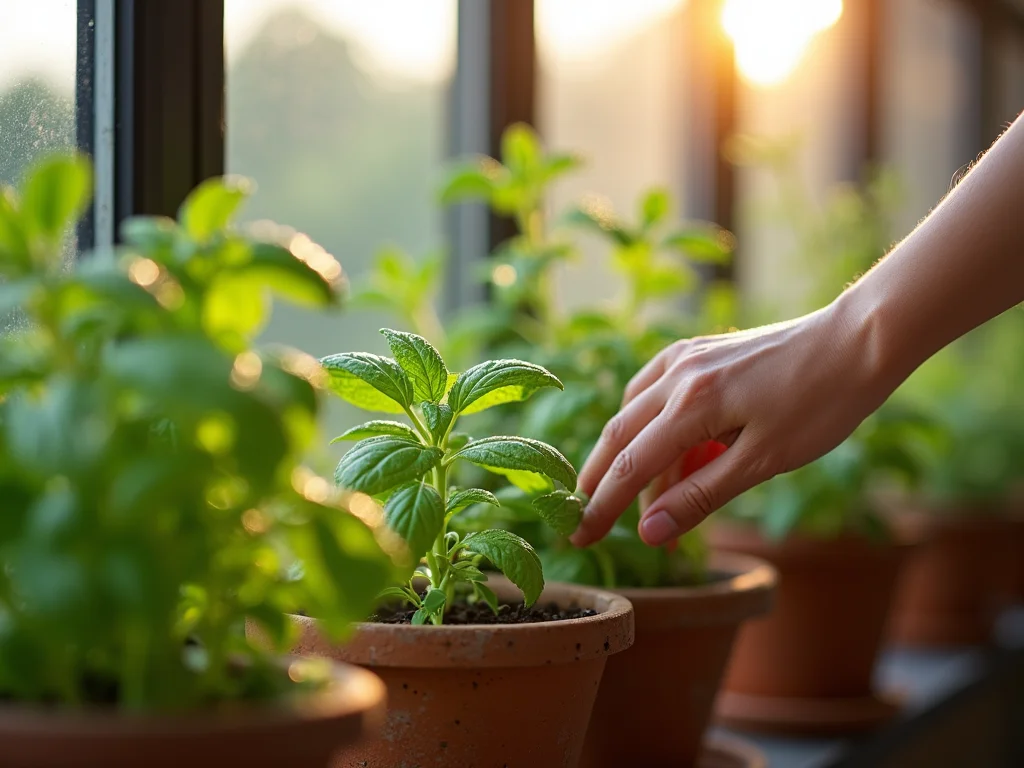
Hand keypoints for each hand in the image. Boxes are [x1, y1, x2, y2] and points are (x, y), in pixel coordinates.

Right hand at [570, 298, 899, 546]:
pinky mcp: (700, 350)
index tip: (579, 537)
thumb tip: (650, 532)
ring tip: (637, 496)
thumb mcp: (764, 461)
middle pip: (618, 435)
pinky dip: (645, 422)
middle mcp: (677, 375)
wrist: (859, 341)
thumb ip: (701, 495)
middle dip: (599, 480)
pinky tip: (656, 441)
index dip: (603, 506)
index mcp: (692, 405)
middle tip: (585, 520)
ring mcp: (686, 356)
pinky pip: (652, 388)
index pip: (631, 466)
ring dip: (627, 454)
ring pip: (633, 411)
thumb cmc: (822, 404)